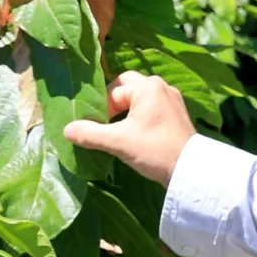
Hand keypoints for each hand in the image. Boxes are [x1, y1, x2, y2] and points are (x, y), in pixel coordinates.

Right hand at [63, 71, 196, 186]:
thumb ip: (90, 134)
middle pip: (128, 87)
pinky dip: (140, 116)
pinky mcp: (178, 113)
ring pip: (140, 98)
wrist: (190, 170)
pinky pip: (152, 107)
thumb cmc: (154, 150)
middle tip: (105, 124)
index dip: (100, 108)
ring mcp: (172, 99)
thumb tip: (66, 129)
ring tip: (118, 130)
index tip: (94, 127)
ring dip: (127, 111)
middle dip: (114, 104)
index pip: (113, 90)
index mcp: (147, 87)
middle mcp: (161, 86)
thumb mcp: (118, 142)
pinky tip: (136, 134)